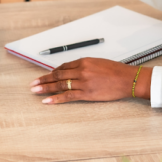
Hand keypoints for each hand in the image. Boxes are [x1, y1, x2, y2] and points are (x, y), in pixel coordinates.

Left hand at [29, 58, 151, 104]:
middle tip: (33, 83)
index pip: (64, 67)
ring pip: (60, 85)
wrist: (128, 79)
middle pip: (58, 75)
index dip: (53, 72)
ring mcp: (83, 83)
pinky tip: (46, 101)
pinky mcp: (87, 94)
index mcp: (84, 61)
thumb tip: (74, 72)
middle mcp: (81, 71)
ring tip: (35, 91)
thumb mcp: (99, 63)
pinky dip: (55, 99)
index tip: (46, 76)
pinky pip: (67, 96)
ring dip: (45, 88)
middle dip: (44, 79)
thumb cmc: (116, 71)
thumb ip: (85, 67)